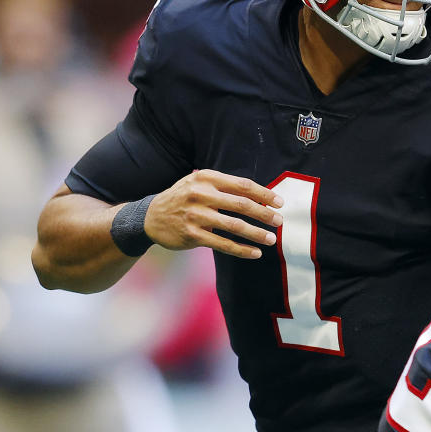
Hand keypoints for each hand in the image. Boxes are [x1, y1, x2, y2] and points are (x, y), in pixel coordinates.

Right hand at [145, 169, 282, 258]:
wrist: (150, 216)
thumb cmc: (183, 198)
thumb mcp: (199, 183)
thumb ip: (224, 186)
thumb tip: (261, 195)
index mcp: (206, 178)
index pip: (242, 185)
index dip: (264, 194)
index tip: (280, 202)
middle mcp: (200, 194)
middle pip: (242, 204)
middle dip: (264, 213)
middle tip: (280, 221)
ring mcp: (195, 215)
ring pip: (234, 226)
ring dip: (257, 233)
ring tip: (272, 239)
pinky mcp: (192, 235)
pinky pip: (223, 244)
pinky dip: (242, 250)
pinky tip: (255, 253)